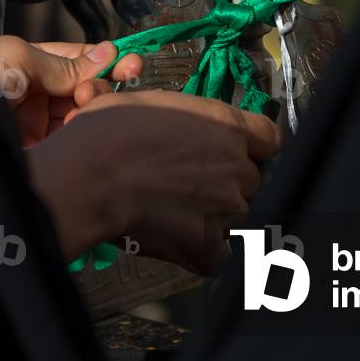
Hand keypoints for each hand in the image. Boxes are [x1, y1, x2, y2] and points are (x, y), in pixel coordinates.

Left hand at [0, 36, 141, 146]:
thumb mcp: (17, 60)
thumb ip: (64, 63)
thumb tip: (107, 53)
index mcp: (27, 66)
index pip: (76, 62)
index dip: (104, 62)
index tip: (132, 63)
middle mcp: (33, 96)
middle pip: (82, 91)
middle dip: (99, 88)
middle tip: (104, 89)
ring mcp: (33, 128)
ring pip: (79, 118)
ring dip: (91, 112)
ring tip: (89, 108)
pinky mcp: (33, 157)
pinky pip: (67, 146)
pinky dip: (81, 138)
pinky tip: (85, 130)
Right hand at [28, 90, 281, 273]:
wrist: (89, 177)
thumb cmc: (110, 132)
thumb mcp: (155, 104)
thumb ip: (190, 120)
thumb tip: (188, 130)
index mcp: (228, 126)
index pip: (270, 139)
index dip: (254, 147)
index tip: (238, 151)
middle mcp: (237, 168)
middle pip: (251, 180)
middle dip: (227, 183)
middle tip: (189, 184)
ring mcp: (227, 210)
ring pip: (236, 218)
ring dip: (215, 217)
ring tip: (176, 213)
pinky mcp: (207, 246)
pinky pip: (220, 256)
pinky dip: (203, 253)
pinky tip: (178, 241)